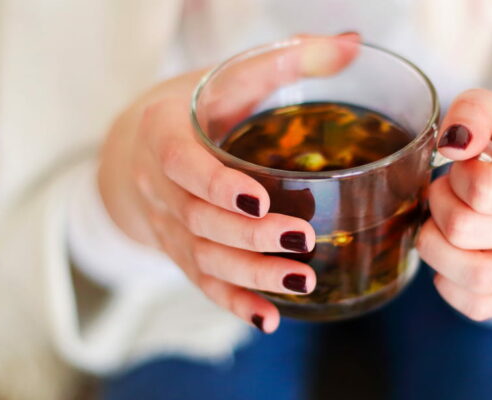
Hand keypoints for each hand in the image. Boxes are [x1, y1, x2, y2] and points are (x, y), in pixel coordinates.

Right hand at [97, 34, 359, 332]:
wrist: (141, 145)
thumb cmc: (197, 107)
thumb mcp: (230, 78)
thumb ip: (287, 60)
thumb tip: (349, 42)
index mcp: (163, 137)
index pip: (182, 166)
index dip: (216, 185)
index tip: (257, 198)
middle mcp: (159, 189)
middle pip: (197, 222)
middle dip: (249, 236)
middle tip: (301, 240)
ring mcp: (168, 227)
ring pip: (203, 260)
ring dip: (251, 275)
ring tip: (301, 280)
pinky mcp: (183, 253)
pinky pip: (204, 284)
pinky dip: (235, 303)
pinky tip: (269, 319)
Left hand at [417, 89, 491, 321]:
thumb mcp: (491, 110)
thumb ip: (472, 112)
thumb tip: (456, 145)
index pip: (485, 190)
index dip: (456, 177)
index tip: (461, 167)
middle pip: (467, 231)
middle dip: (437, 208)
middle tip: (441, 194)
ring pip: (475, 276)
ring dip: (436, 249)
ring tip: (439, 226)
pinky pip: (478, 305)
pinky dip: (449, 284)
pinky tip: (451, 255)